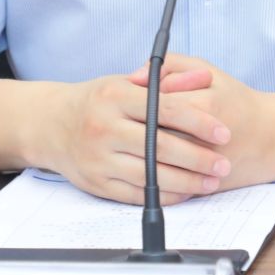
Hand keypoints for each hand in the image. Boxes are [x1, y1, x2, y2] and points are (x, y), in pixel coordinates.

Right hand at [36, 64, 230, 205]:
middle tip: (223, 164)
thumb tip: (204, 79)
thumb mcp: (126, 81)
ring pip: (151, 176)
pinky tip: (184, 192)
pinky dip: (164, 195)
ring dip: (187, 182)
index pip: (165, 110)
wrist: (51, 124)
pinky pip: (137, 195)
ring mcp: (98, 158)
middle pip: (160, 147)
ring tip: (211, 182)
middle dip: (198, 159)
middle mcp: (103, 127)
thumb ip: (167, 80)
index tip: (223, 133)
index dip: (198, 123)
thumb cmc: (98, 101)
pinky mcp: (96, 183)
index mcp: (115, 96)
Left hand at [128, 53, 274, 189]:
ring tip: (129, 146)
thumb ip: (170, 67)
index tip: (128, 102)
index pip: (155, 105)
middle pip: (153, 136)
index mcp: (206, 105)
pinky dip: (154, 176)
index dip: (137, 103)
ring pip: (158, 162)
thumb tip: (134, 77)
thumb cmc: (235, 99)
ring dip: (139, 155)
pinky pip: (171, 183)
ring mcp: (207, 165)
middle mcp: (206, 138)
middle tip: (122, 127)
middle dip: (133, 132)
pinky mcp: (207, 184)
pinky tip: (146, 165)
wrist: (272, 137)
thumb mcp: (207, 71)